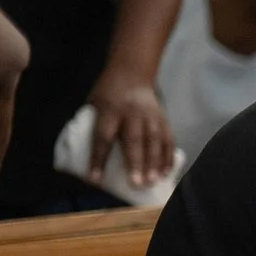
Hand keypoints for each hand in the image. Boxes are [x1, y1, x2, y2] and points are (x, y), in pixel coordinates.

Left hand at [87, 66, 176, 186]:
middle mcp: (131, 113)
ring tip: (154, 180)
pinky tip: (166, 172)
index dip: (98, 159)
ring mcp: (150, 115)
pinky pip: (167, 139)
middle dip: (135, 163)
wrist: (132, 71)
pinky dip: (168, 156)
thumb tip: (87, 156)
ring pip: (154, 140)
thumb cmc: (108, 92)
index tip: (95, 179)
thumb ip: (94, 125)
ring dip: (155, 162)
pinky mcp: (162, 118)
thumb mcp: (94, 103)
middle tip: (137, 183)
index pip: (103, 137)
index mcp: (109, 110)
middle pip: (134, 140)